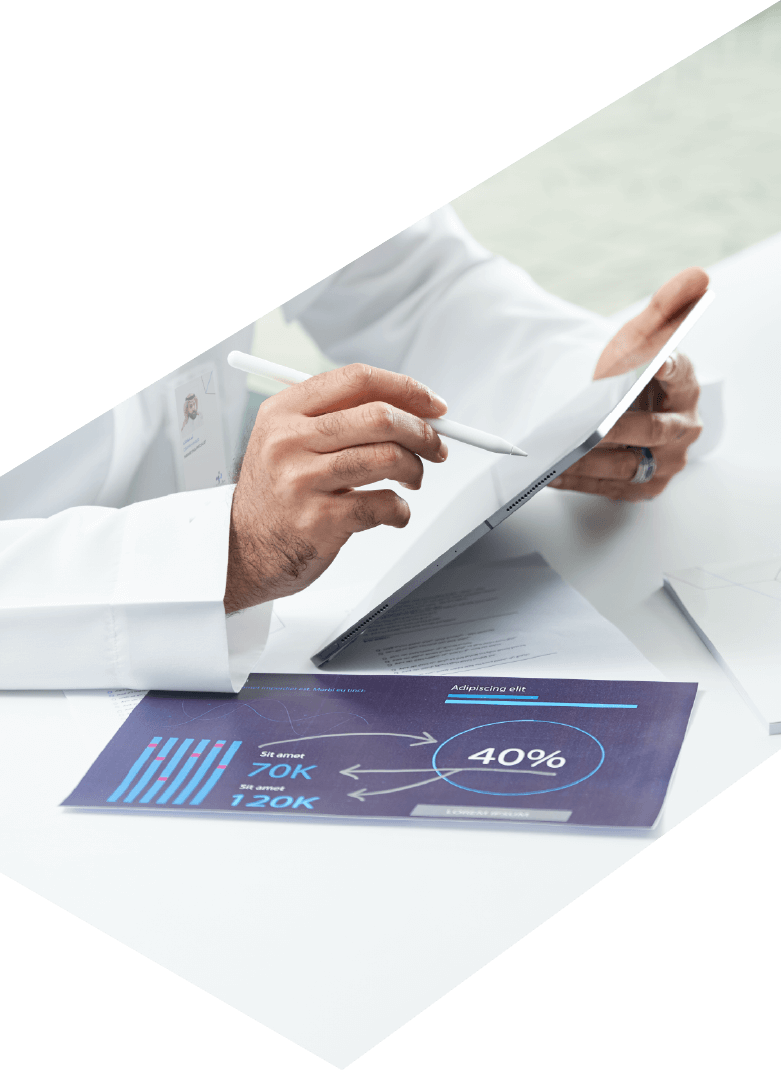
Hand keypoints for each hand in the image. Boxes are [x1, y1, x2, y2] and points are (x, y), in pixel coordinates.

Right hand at [224, 364, 447, 612]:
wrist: (240, 550)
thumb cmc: (274, 495)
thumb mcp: (286, 441)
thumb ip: (337, 418)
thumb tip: (409, 407)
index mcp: (284, 411)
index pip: (357, 381)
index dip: (405, 389)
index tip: (431, 404)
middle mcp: (289, 441)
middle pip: (379, 416)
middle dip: (421, 431)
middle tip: (435, 445)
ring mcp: (303, 481)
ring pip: (387, 458)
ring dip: (415, 469)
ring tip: (412, 479)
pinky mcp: (319, 520)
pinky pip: (383, 504)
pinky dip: (401, 510)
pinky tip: (393, 512)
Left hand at [549, 268, 708, 501]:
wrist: (618, 407)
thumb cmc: (632, 372)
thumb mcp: (642, 337)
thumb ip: (665, 307)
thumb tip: (696, 276)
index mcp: (687, 387)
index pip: (681, 377)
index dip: (669, 370)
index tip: (655, 364)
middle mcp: (682, 428)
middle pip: (652, 432)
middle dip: (618, 430)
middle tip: (589, 426)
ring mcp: (665, 462)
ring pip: (628, 466)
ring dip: (592, 461)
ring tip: (559, 454)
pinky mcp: (642, 487)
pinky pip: (609, 488)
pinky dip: (580, 481)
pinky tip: (552, 473)